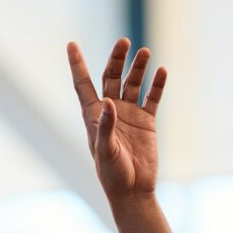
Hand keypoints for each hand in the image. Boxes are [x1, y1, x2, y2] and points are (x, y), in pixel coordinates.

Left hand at [67, 38, 165, 205]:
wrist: (133, 190)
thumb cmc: (112, 175)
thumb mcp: (105, 151)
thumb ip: (106, 126)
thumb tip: (108, 101)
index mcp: (93, 117)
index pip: (82, 85)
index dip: (77, 65)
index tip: (70, 44)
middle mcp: (110, 111)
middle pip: (110, 77)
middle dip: (116, 59)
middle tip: (124, 42)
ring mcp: (129, 114)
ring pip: (133, 83)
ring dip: (138, 68)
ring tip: (145, 53)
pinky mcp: (147, 121)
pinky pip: (152, 97)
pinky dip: (157, 84)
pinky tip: (161, 71)